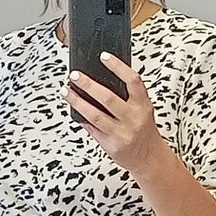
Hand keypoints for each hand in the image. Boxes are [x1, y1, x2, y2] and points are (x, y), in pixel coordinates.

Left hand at [61, 52, 163, 174]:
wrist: (149, 158)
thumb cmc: (143, 131)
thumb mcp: (142, 110)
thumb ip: (127, 97)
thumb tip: (100, 79)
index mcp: (143, 105)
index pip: (133, 81)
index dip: (118, 67)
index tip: (103, 56)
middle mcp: (133, 119)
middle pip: (107, 98)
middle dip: (88, 85)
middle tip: (75, 75)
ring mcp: (121, 134)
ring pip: (95, 115)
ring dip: (78, 102)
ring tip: (67, 91)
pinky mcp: (111, 145)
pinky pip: (92, 129)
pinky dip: (82, 119)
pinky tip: (74, 110)